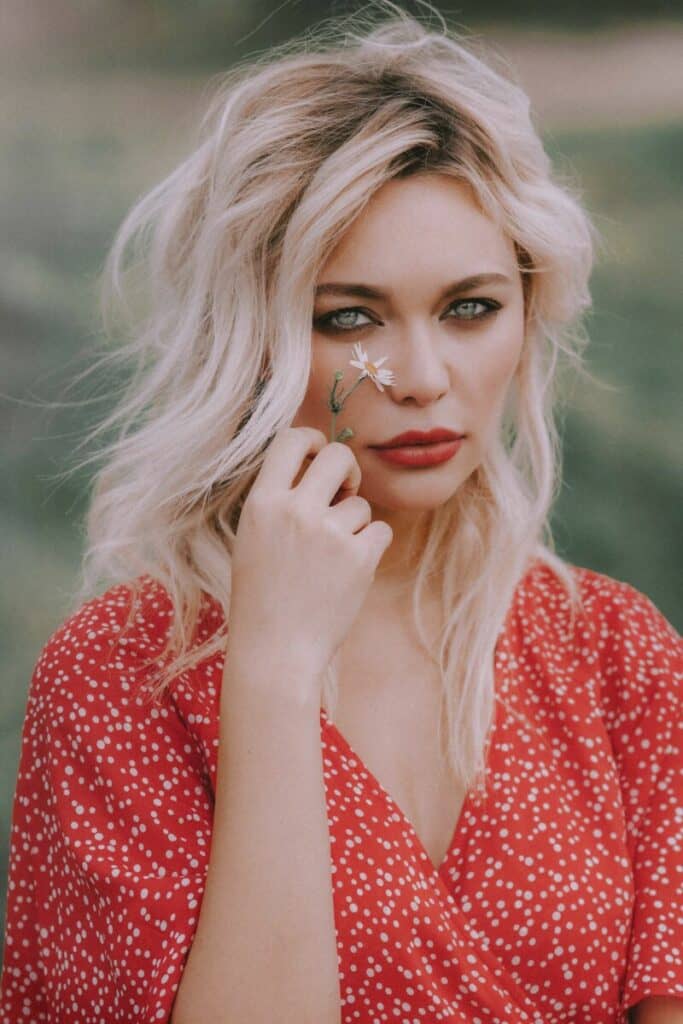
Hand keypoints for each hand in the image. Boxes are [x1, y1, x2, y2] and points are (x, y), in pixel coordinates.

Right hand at [226, 426, 392, 699]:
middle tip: (344, 493)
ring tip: (330, 561)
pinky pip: (380, 532)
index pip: (292, 439)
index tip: (320, 458)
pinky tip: (348, 573)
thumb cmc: (262, 596)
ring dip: (354, 526)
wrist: (276, 651)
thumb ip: (280, 499)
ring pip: (361, 504)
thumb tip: (316, 462)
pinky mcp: (358, 558)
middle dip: (348, 471)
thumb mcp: (253, 537)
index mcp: (262, 503)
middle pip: (338, 456)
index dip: (313, 441)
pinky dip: (370, 548)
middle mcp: (294, 510)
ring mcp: (328, 533)